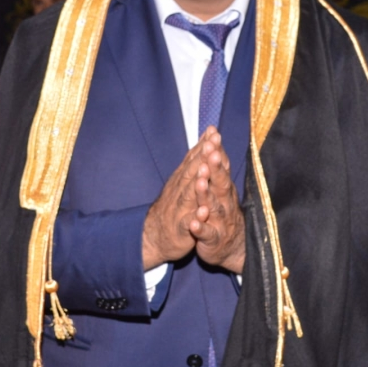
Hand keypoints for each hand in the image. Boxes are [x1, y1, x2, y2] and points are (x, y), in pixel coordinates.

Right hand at [142, 138, 206, 268]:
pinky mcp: (181, 228)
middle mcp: (180, 191)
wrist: (155, 235)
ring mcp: (179, 209)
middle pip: (192, 171)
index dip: (203, 145)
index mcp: (182, 180)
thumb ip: (193, 162)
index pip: (193, 159)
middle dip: (202, 156)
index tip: (213, 131)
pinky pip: (188, 223)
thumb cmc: (174, 206)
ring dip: (198, 183)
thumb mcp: (182, 182)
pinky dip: (195, 218)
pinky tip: (203, 212)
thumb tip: (204, 140)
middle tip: (212, 141)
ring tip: (205, 170)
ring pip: (189, 194)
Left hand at [190, 127, 244, 273]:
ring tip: (200, 182)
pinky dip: (201, 228)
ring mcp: (220, 221)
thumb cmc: (224, 213)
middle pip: (220, 183)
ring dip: (206, 194)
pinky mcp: (213, 239)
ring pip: (213, 206)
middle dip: (216, 168)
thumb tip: (215, 140)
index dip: (218, 152)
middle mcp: (225, 202)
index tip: (213, 136)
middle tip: (212, 153)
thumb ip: (218, 167)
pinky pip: (207, 233)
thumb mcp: (222, 190)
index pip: (222, 168)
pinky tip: (194, 223)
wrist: (233, 248)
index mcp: (224, 189)